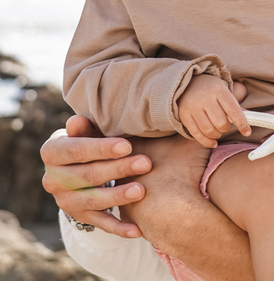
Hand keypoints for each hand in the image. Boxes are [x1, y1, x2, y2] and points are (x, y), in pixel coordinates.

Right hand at [41, 115, 151, 237]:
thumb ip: (83, 127)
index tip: (127, 145)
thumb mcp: (84, 130)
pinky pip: (101, 224)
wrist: (76, 165)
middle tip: (145, 163)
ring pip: (94, 201)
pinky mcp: (80, 217)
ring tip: (141, 190)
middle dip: (119, 169)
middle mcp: (53, 180)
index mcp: (52, 152)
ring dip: (119, 197)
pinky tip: (137, 230)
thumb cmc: (87, 139)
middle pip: (88, 176)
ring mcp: (66, 201)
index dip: (102, 149)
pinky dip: (120, 228)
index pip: (76, 150)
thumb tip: (77, 121)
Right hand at [178, 74, 250, 146]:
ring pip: (208, 130)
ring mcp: (193, 107)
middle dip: (226, 128)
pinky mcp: (184, 115)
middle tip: (226, 126)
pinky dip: (207, 141)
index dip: (242, 123)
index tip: (247, 132)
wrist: (187, 82)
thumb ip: (234, 104)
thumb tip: (250, 119)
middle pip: (220, 123)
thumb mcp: (224, 90)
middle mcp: (205, 98)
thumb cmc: (211, 89)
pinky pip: (196, 134)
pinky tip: (213, 142)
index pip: (233, 110)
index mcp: (218, 90)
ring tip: (218, 131)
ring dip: (217, 135)